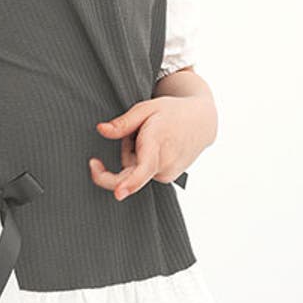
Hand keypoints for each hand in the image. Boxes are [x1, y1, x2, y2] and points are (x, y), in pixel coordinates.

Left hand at [89, 95, 214, 200]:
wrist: (202, 122)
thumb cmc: (172, 112)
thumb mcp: (146, 108)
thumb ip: (123, 123)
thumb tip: (101, 130)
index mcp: (157, 144)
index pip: (142, 169)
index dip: (128, 183)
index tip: (118, 193)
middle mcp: (164, 165)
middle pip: (127, 174)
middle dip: (122, 152)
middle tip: (132, 132)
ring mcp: (168, 174)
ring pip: (134, 170)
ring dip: (134, 154)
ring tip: (150, 135)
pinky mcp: (168, 178)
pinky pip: (143, 173)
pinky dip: (142, 160)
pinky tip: (156, 145)